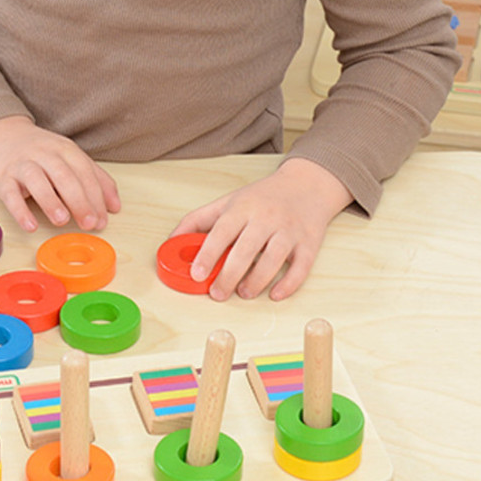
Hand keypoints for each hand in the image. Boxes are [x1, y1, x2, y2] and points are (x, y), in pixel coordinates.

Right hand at [0, 116, 120, 233]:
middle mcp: (44, 154)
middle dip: (79, 200)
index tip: (103, 219)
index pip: (84, 172)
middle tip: (89, 223)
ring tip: (62, 220)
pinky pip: (10, 194)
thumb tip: (114, 207)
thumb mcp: (70, 158)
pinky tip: (30, 225)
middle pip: (64, 175)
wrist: (1, 136)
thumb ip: (95, 179)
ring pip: (37, 180)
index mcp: (65, 150)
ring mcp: (22, 165)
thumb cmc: (40, 153)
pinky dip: (20, 211)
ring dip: (50, 201)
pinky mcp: (2, 178)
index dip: (96, 196)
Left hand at [170, 158, 352, 301]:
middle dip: (229, 275)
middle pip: (246, 249)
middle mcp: (266, 218)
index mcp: (243, 207)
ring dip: (256, 281)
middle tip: (217, 294)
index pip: (222, 231)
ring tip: (242, 293)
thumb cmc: (262, 197)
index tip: (197, 274)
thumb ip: (198, 220)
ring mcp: (289, 231)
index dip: (208, 254)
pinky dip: (288, 284)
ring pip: (273, 259)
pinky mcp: (309, 244)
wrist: (307, 185)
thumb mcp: (228, 201)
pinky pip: (301, 267)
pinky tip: (274, 294)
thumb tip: (170, 242)